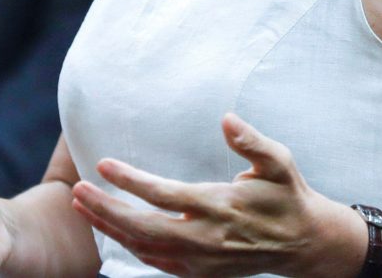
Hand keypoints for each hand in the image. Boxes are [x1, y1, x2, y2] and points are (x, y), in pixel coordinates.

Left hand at [70, 113, 363, 277]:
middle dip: (106, 210)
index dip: (131, 181)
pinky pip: (156, 262)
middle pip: (144, 228)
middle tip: (77, 190)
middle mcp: (206, 238)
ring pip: (144, 248)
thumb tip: (226, 119)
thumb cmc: (287, 195)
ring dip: (110, 228)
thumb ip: (252, 141)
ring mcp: (201, 260)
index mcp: (220, 206)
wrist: (303, 243)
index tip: (103, 164)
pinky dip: (129, 247)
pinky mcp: (200, 272)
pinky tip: (110, 230)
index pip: (165, 195)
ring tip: (81, 205)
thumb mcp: (279, 161)